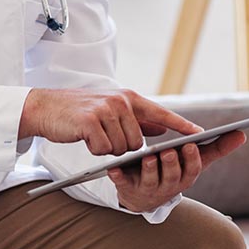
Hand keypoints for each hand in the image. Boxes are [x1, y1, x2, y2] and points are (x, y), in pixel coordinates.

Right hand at [19, 88, 199, 154]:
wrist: (46, 108)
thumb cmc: (80, 113)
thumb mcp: (112, 111)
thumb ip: (138, 120)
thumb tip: (163, 129)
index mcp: (129, 98)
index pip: (161, 114)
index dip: (182, 125)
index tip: (202, 133)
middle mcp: (121, 101)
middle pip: (137, 143)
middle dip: (122, 147)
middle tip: (104, 136)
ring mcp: (106, 110)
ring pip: (121, 148)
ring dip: (108, 149)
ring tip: (94, 135)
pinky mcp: (91, 122)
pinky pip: (104, 150)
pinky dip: (95, 150)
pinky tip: (85, 138)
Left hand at [108, 130, 245, 212]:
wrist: (144, 195)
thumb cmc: (174, 171)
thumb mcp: (195, 161)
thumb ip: (218, 147)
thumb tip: (243, 134)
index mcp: (185, 177)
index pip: (192, 170)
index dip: (191, 159)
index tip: (190, 145)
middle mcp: (169, 187)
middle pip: (172, 176)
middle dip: (171, 164)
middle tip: (169, 151)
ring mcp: (148, 190)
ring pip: (151, 181)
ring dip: (150, 169)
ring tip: (148, 156)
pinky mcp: (128, 190)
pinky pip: (123, 185)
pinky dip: (118, 177)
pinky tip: (114, 168)